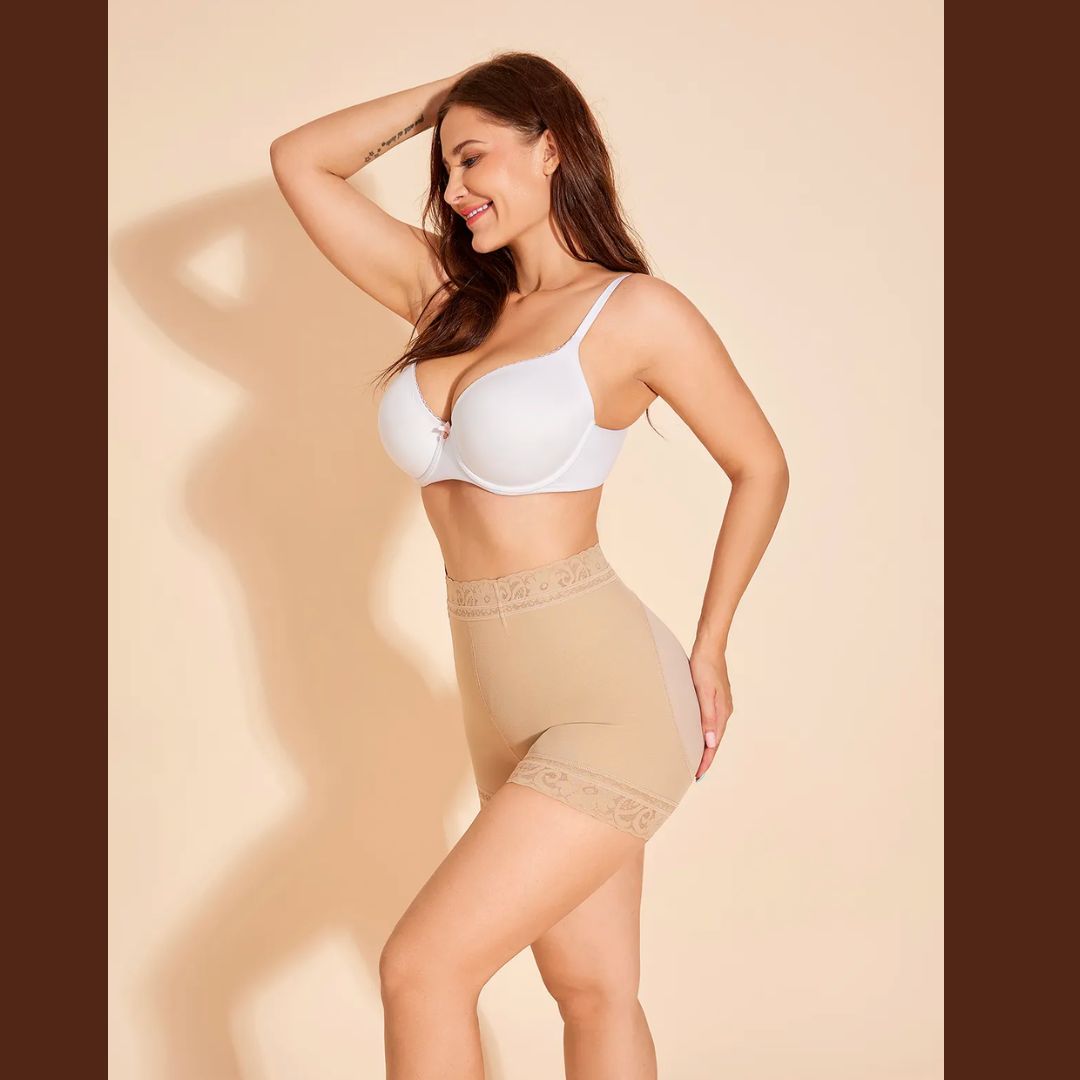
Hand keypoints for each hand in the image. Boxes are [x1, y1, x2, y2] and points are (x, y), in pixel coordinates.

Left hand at [687, 645, 732, 780]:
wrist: (709, 647)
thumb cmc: (704, 667)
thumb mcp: (703, 692)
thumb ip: (707, 717)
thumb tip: (710, 743)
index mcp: (722, 713)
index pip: (713, 745)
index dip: (705, 762)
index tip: (697, 776)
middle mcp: (724, 712)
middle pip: (715, 742)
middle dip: (706, 759)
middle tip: (695, 774)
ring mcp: (721, 706)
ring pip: (713, 734)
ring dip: (706, 747)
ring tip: (696, 760)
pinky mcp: (716, 700)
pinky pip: (711, 723)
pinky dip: (705, 734)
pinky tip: (699, 735)